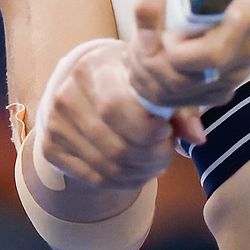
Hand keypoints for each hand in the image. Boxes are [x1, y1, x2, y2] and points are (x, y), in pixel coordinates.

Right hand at [36, 39, 176, 191]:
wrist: (86, 87)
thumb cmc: (128, 81)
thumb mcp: (153, 82)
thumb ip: (179, 107)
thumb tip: (198, 137)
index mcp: (92, 68)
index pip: (115, 107)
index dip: (146, 128)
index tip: (166, 130)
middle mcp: (66, 95)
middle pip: (116, 144)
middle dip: (151, 156)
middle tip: (167, 150)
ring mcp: (54, 124)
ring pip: (108, 166)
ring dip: (142, 172)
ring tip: (157, 161)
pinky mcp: (50, 149)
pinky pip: (96, 178)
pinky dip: (125, 181)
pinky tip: (138, 170)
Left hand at [126, 0, 249, 144]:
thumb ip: (151, 0)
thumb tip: (150, 45)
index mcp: (246, 13)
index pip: (215, 53)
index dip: (181, 53)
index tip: (165, 35)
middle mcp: (249, 47)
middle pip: (194, 79)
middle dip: (154, 66)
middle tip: (140, 47)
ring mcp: (237, 73)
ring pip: (182, 93)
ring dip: (148, 76)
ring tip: (139, 52)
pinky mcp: (221, 91)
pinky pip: (182, 102)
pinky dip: (155, 88)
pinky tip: (152, 64)